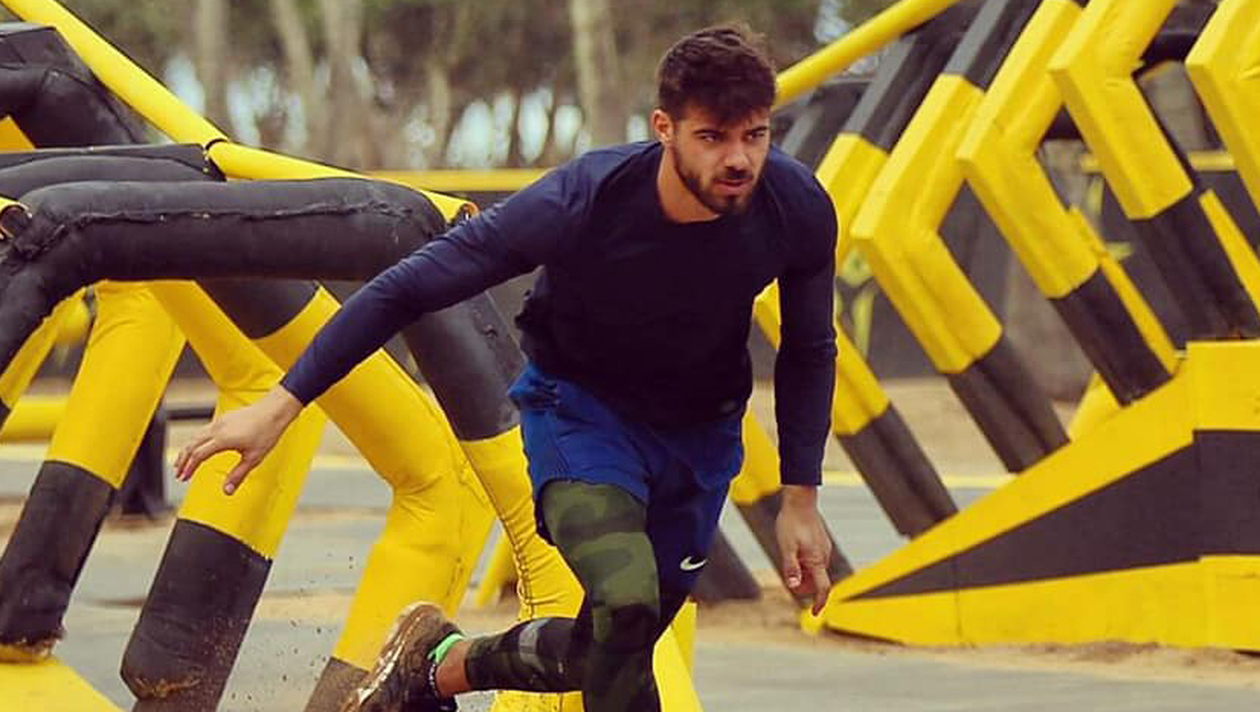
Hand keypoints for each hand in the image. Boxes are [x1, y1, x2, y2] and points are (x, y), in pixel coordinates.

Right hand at [174, 386, 302, 494]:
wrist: (275, 410)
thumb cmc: (267, 431)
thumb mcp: (253, 458)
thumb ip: (238, 475)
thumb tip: (227, 491)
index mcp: (222, 439)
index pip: (198, 455)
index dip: (188, 468)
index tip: (183, 478)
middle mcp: (217, 428)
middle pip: (191, 445)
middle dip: (183, 460)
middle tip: (178, 474)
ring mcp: (220, 421)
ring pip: (196, 436)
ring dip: (187, 450)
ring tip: (183, 462)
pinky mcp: (224, 418)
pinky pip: (203, 430)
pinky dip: (196, 441)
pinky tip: (199, 446)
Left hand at [775, 484, 831, 614]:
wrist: (800, 500)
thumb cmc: (791, 523)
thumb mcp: (786, 547)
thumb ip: (790, 567)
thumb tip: (792, 586)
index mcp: (817, 560)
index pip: (823, 588)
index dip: (820, 602)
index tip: (815, 613)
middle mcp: (824, 556)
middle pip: (817, 581)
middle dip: (804, 585)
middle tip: (787, 578)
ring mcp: (824, 548)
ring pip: (815, 570)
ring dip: (803, 573)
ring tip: (788, 558)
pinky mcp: (821, 541)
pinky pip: (815, 559)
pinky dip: (805, 563)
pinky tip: (793, 551)